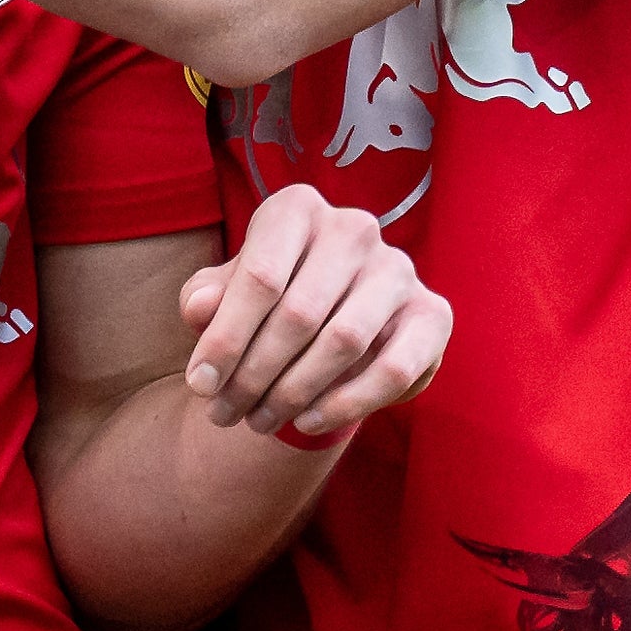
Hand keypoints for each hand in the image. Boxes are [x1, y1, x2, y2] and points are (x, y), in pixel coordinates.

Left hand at [178, 186, 451, 440]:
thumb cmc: (266, 299)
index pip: (260, 276)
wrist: (329, 317)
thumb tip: (198, 309)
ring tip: (259, 421)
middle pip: (299, 313)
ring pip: (344, 341)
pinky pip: (394, 368)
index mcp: (297, 209)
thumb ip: (206, 296)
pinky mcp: (432, 313)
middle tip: (225, 413)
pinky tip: (309, 421)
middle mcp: (353, 228)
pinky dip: (348, 403)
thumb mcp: (225, 292)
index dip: (225, 338)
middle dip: (254, 374)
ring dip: (294, 392)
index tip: (199, 385)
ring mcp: (397, 269)